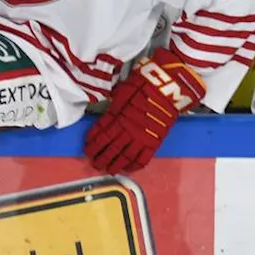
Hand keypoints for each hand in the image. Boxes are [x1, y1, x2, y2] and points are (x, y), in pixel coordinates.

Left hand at [84, 47, 205, 173]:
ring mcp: (141, 138)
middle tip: (94, 164)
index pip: (100, 134)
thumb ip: (113, 105)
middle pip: (110, 148)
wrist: (168, 88)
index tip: (86, 149)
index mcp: (116, 116)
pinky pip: (142, 159)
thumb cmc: (143, 84)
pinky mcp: (154, 142)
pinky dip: (134, 166)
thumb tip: (107, 113)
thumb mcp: (122, 91)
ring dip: (114, 165)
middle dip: (101, 158)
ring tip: (108, 170)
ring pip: (124, 156)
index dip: (93, 143)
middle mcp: (127, 130)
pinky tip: (127, 169)